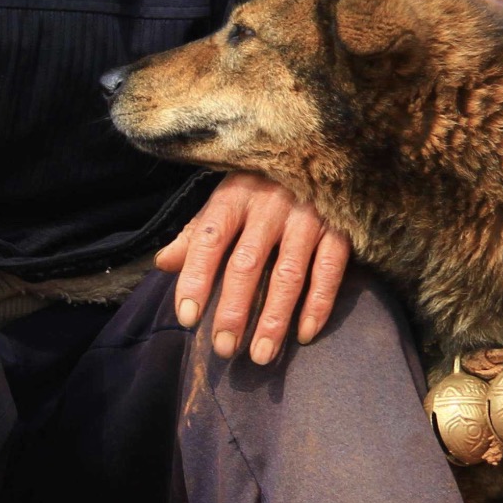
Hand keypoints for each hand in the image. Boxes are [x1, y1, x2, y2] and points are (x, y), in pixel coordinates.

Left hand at [156, 173, 350, 364]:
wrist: (320, 147)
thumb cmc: (262, 181)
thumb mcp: (226, 196)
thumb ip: (197, 232)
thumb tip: (163, 263)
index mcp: (235, 196)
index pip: (210, 240)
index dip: (196, 279)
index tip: (186, 317)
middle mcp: (269, 206)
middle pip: (247, 264)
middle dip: (234, 310)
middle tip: (224, 348)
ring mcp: (307, 217)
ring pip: (288, 275)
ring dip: (275, 318)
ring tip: (261, 355)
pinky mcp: (339, 228)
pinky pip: (328, 271)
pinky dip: (318, 305)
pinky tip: (305, 335)